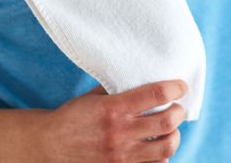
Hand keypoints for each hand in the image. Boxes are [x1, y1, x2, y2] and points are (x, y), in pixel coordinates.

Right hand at [33, 80, 186, 161]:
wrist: (49, 146)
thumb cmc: (73, 118)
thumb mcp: (94, 97)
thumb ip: (119, 89)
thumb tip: (145, 76)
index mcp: (113, 108)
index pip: (156, 94)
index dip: (176, 88)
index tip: (181, 86)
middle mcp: (120, 132)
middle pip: (167, 122)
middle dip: (179, 112)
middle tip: (177, 108)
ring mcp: (121, 155)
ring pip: (166, 147)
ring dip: (174, 136)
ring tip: (170, 129)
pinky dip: (161, 156)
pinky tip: (156, 147)